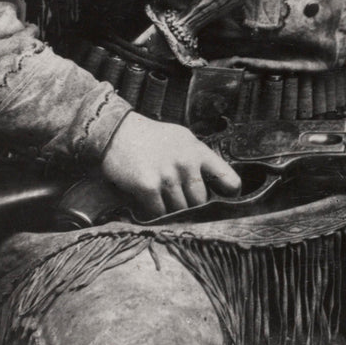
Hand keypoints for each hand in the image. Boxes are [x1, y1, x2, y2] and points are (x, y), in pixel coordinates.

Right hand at [100, 111, 241, 218]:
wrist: (116, 131)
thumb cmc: (151, 138)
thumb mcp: (181, 139)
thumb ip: (198, 159)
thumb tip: (215, 184)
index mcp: (198, 151)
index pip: (228, 179)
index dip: (229, 194)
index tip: (224, 201)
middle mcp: (185, 163)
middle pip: (200, 202)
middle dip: (191, 206)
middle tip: (178, 201)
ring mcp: (167, 175)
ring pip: (179, 210)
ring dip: (170, 210)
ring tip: (160, 198)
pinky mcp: (147, 186)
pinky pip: (159, 212)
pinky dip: (153, 213)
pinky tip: (148, 203)